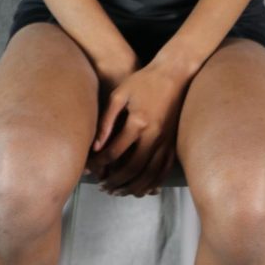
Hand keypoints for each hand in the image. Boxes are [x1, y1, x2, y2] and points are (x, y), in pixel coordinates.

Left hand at [90, 62, 191, 197]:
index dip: (99, 163)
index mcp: (138, 122)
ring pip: (151, 174)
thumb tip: (95, 146)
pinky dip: (153, 182)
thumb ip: (107, 120)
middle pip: (133, 169)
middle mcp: (154, 135)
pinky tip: (143, 189)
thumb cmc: (143, 80)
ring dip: (134, 187)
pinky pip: (164, 169)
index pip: (114, 152)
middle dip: (115, 181)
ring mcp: (167, 140)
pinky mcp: (174, 141)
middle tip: (103, 187)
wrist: (174, 73)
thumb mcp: (120, 94)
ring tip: (119, 191)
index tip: (90, 168)